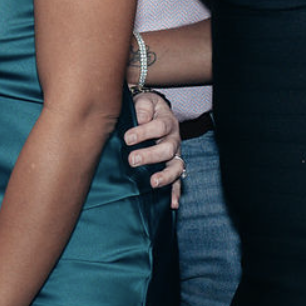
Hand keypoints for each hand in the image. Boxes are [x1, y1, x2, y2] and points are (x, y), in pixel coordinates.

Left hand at [124, 91, 184, 207]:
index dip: (144, 132)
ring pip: (176, 167)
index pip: (159, 127)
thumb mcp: (144, 101)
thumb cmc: (145, 108)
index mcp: (167, 122)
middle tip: (132, 160)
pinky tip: (172, 204)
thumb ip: (143, 107)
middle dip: (150, 156)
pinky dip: (176, 192)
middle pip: (167, 149)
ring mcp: (174, 155)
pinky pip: (178, 181)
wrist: (152, 113)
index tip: (127, 138)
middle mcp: (174, 140)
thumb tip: (140, 119)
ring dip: (165, 176)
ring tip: (153, 182)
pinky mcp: (172, 167)